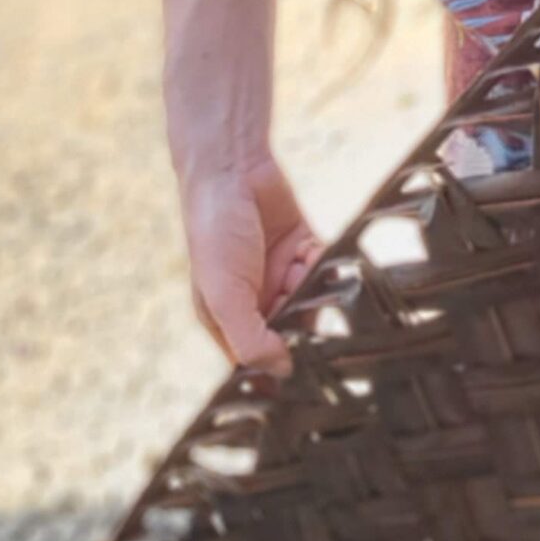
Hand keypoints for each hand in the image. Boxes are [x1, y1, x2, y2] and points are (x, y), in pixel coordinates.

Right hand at [181, 153, 325, 376]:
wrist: (231, 169)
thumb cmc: (215, 232)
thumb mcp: (225, 295)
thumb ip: (250, 340)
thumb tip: (281, 371)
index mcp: (227, 318)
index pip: (257, 359)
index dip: (276, 363)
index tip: (296, 359)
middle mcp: (255, 301)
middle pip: (292, 331)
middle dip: (299, 317)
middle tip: (293, 295)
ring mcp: (280, 275)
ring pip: (313, 301)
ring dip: (310, 287)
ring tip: (295, 266)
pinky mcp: (302, 249)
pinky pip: (324, 269)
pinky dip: (320, 262)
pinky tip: (307, 250)